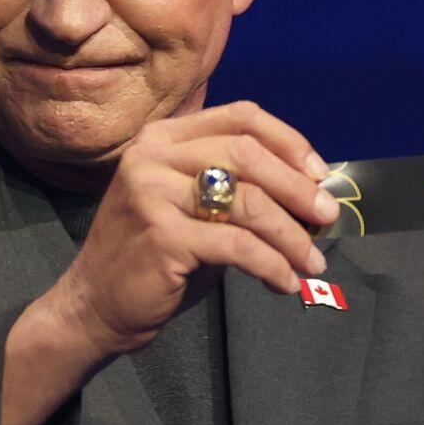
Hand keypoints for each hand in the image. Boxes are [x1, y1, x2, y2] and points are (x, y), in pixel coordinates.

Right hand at [46, 101, 340, 359]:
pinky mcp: (161, 236)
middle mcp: (153, 156)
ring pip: (248, 202)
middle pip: (248, 153)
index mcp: (162, 138)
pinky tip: (284, 283)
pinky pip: (237, 246)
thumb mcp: (193, 210)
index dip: (289, 141)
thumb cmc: (154, 258)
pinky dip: (272, 265)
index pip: (240, 118)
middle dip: (298, 188)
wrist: (95, 306)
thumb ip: (236, 190)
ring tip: (313, 262)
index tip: (320, 174)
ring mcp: (152, 193)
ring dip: (292, 236)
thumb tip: (309, 195)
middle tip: (327, 218)